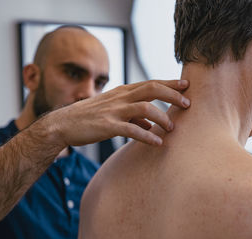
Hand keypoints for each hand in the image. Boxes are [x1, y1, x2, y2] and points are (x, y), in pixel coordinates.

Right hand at [47, 79, 189, 146]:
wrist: (64, 124)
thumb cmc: (90, 117)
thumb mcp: (113, 110)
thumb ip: (133, 114)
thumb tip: (151, 123)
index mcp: (122, 92)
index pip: (150, 83)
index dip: (169, 84)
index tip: (186, 86)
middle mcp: (120, 97)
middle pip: (152, 89)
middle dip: (172, 95)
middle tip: (188, 103)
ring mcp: (114, 111)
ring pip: (145, 108)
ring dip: (162, 118)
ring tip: (171, 128)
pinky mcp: (108, 126)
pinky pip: (132, 130)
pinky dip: (147, 136)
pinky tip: (157, 143)